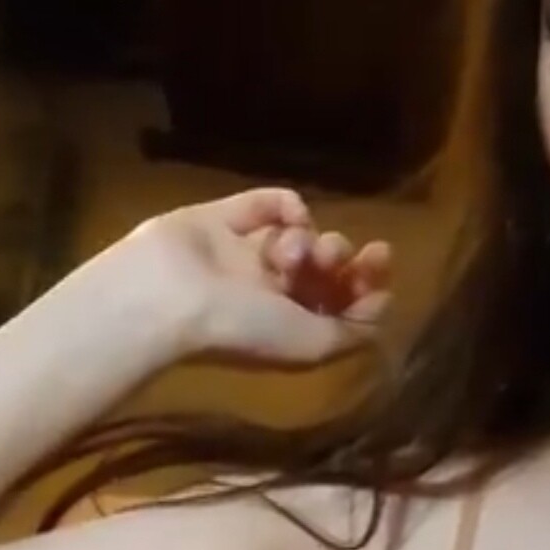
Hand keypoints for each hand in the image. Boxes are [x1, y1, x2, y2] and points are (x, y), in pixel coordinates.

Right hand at [110, 187, 392, 368]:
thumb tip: (382, 300)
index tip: (380, 256)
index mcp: (290, 327)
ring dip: (308, 238)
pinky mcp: (224, 219)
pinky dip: (287, 205)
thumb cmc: (242, 329)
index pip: (341, 299)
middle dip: (337, 257)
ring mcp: (246, 254)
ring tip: (290, 252)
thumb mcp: (312, 345)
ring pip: (300, 234)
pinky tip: (289, 215)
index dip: (367, 279)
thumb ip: (354, 328)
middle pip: (323, 265)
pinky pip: (269, 204)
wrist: (167, 297)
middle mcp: (269, 293)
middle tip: (326, 257)